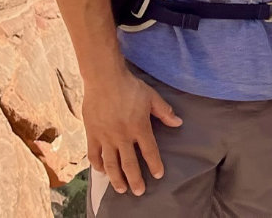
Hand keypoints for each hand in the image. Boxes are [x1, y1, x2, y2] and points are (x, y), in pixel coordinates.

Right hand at [83, 67, 182, 195]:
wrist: (104, 79)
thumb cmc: (130, 87)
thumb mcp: (152, 97)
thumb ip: (165, 112)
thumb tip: (179, 123)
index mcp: (139, 127)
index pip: (149, 151)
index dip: (154, 164)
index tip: (158, 175)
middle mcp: (122, 136)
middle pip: (129, 163)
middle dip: (135, 179)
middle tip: (139, 192)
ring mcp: (106, 136)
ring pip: (111, 163)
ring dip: (116, 178)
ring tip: (121, 189)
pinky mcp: (92, 134)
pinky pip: (94, 155)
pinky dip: (98, 165)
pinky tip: (103, 172)